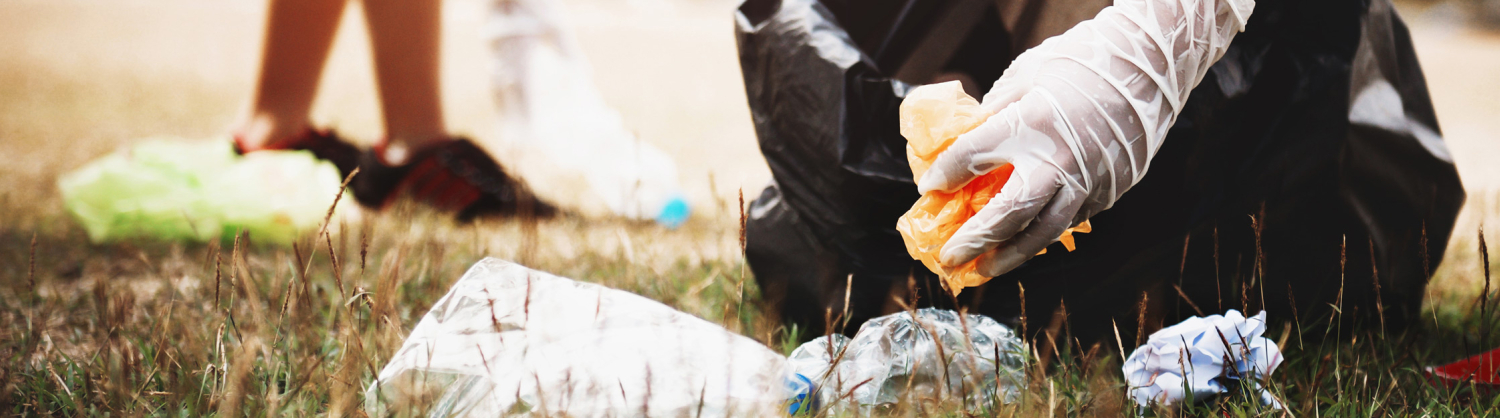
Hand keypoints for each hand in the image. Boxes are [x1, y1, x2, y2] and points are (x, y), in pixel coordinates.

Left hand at [916, 0, 1253, 275]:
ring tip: (984, 269)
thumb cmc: (1080, 63)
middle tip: (948, 257)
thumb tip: (967, 143)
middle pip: (1007, 213)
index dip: (945, 175)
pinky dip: (1042, 236)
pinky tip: (1023, 244)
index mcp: (1029, 124)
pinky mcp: (1109, 191)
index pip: (972, 157)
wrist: (1148, 67)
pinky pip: (1070, 221)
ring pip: (1043, 232)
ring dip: (1010, 255)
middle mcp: (1057, 160)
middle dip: (974, 239)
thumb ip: (995, 113)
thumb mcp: (1025, 77)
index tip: (929, 189)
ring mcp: (1087, 180)